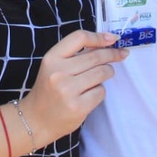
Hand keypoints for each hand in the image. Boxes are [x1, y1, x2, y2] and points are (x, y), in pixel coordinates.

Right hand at [19, 30, 127, 146]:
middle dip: (112, 54)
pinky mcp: (78, 107)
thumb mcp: (53, 66)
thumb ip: (74, 55)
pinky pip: (101, 91)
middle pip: (95, 56)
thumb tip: (106, 42)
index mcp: (51, 58)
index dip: (99, 37)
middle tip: (121, 54)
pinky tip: (91, 93)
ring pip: (102, 73)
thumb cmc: (48, 90)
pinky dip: (100, 91)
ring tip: (103, 75)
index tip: (112, 38)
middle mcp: (58, 73)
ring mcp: (68, 91)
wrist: (35, 119)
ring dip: (108, 72)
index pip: (79, 38)